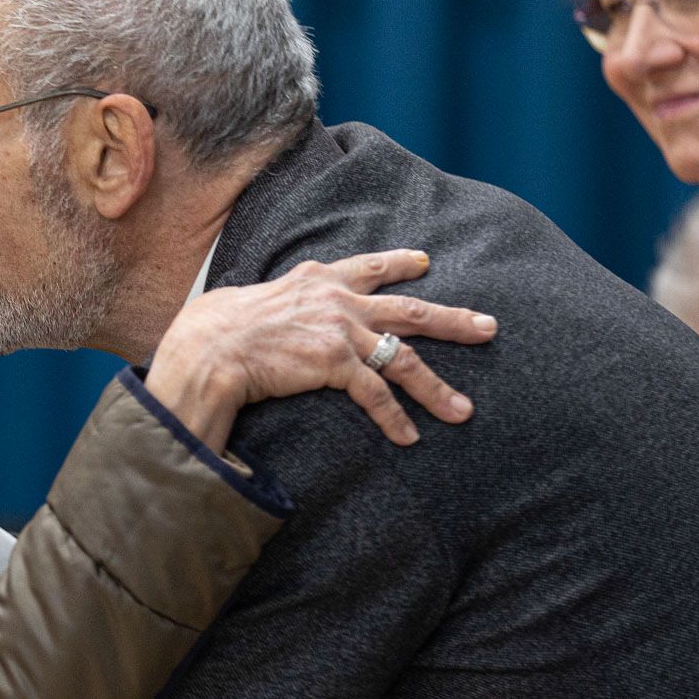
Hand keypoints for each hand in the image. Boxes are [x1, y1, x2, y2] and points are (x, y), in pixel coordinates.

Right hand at [147, 249, 497, 449]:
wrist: (210, 346)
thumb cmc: (219, 328)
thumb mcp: (255, 298)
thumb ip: (282, 302)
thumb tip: (273, 316)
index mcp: (317, 278)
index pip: (368, 266)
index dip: (400, 263)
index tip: (425, 262)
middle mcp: (337, 298)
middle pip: (409, 310)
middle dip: (454, 320)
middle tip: (488, 328)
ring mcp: (340, 329)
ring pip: (403, 358)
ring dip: (436, 388)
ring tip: (463, 410)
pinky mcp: (335, 361)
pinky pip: (376, 393)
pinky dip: (395, 418)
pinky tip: (409, 436)